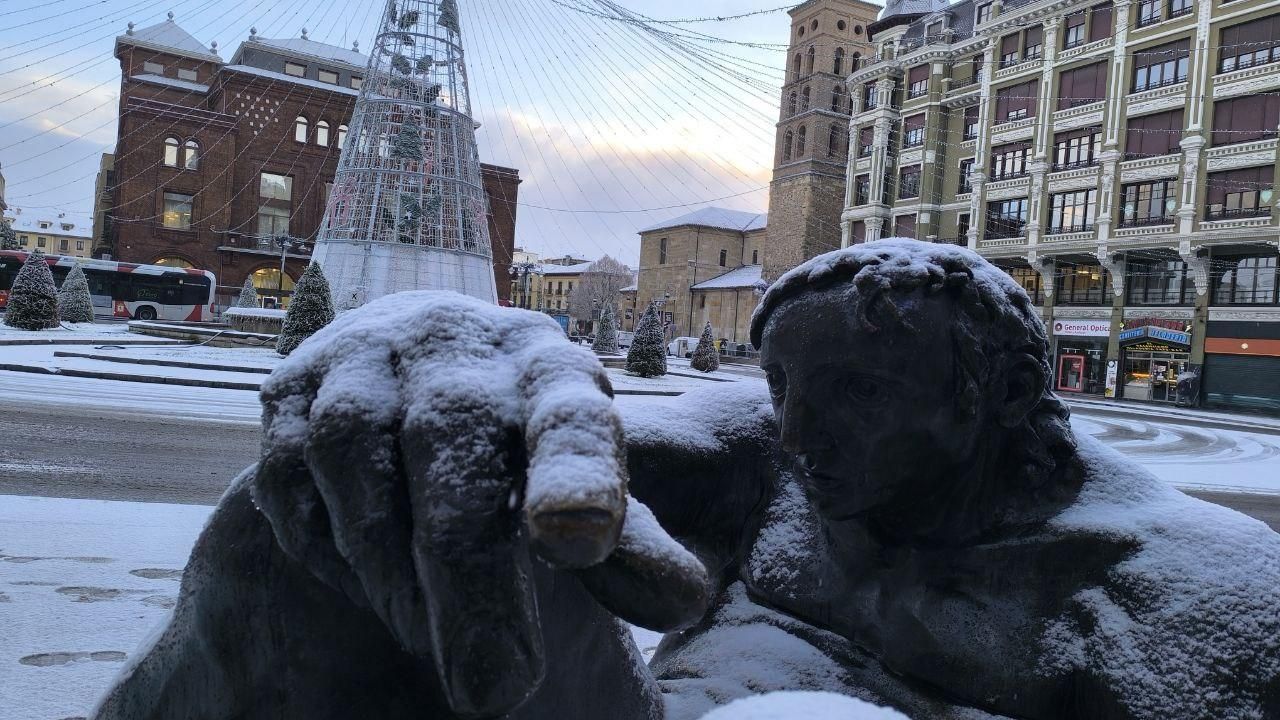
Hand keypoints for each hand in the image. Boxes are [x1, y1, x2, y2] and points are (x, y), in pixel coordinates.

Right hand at [251, 292, 708, 716]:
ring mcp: (369, 355)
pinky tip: (360, 577)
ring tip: (422, 631)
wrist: (420, 360)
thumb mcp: (585, 484)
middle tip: (495, 691)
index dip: (576, 473)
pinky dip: (321, 543)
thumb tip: (682, 599)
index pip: (571, 416)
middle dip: (470, 583)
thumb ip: (629, 543)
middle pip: (456, 451)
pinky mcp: (295, 383)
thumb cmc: (520, 444)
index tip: (580, 539)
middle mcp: (460, 345)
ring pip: (359, 455)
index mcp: (552, 371)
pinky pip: (291, 474)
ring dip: (387, 565)